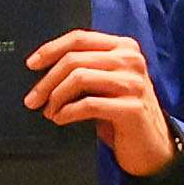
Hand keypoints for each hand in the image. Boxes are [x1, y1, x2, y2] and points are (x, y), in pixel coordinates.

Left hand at [33, 26, 176, 177]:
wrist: (152, 146)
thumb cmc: (122, 113)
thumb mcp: (107, 83)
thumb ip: (87, 67)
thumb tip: (43, 67)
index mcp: (124, 47)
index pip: (80, 38)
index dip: (51, 49)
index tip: (31, 65)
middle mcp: (131, 60)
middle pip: (75, 59)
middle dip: (47, 81)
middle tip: (32, 99)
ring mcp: (133, 83)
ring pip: (79, 78)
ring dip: (56, 97)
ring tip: (49, 112)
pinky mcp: (132, 108)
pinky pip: (88, 105)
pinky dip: (68, 112)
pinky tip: (61, 119)